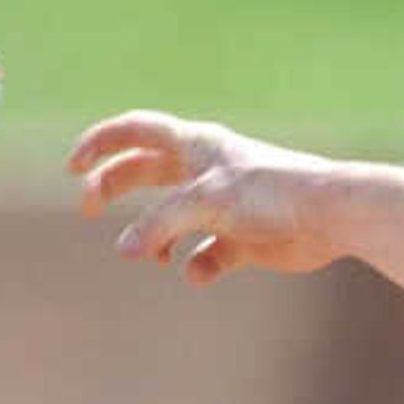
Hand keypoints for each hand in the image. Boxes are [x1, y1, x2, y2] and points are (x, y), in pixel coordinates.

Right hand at [68, 113, 348, 283]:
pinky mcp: (244, 241)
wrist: (331, 216)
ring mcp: (225, 207)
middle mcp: (206, 172)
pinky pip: (207, 255)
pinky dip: (196, 265)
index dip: (100, 143)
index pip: (135, 131)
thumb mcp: (206, 200)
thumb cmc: (271, 192)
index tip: (72, 167)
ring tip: (151, 257)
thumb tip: (124, 249)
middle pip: (143, 174)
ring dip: (155, 239)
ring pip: (172, 220)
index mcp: (195, 145)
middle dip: (113, 189)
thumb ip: (159, 223)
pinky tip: (197, 272)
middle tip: (89, 210)